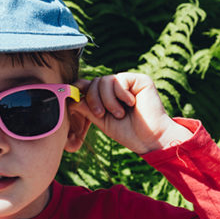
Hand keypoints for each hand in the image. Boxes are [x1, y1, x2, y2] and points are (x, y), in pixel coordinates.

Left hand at [73, 73, 192, 153]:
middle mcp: (117, 87)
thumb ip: (86, 107)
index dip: (80, 89)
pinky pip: (119, 79)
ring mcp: (127, 82)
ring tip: (119, 114)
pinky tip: (131, 104)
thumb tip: (70, 97)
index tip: (73, 97)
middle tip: (101, 114)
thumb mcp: (101, 120)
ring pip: (104, 80)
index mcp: (107, 96)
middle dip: (93, 99)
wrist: (149, 139)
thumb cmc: (127, 132)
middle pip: (94, 82)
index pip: (89, 86)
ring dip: (108, 100)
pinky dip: (121, 95)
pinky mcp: (138, 79)